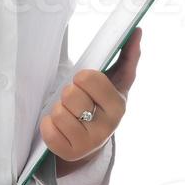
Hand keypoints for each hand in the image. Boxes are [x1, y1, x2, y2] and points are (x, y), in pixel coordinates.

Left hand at [39, 27, 140, 163]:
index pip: (88, 78)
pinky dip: (48, 125)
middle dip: (69, 93)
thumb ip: (127, 56)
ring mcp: (89, 143)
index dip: (82, 77)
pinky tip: (60, 128)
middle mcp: (107, 128)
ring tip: (69, 114)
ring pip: (58, 113)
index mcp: (118, 105)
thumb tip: (137, 31)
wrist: (90, 138)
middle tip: (77, 100)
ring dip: (58, 109)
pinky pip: (48, 130)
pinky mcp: (70, 153)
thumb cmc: (100, 102)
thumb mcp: (115, 81)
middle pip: (70, 95)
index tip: (86, 83)